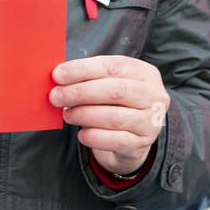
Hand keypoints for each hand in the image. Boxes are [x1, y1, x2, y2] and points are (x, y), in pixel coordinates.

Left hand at [49, 55, 169, 174]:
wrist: (133, 136)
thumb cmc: (115, 104)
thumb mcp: (108, 85)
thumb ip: (89, 79)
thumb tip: (58, 80)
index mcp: (145, 73)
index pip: (112, 66)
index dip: (82, 69)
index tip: (57, 75)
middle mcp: (154, 95)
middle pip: (115, 90)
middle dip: (80, 92)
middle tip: (55, 96)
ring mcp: (151, 121)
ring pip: (115, 117)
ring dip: (84, 115)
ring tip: (67, 115)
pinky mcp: (142, 142)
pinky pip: (115, 140)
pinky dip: (94, 137)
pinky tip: (81, 135)